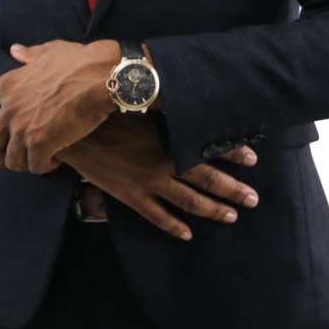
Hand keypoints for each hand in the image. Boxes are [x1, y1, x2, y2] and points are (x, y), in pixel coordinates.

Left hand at [0, 39, 117, 173]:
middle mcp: (11, 108)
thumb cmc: (80, 61)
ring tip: (38, 160)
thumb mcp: (51, 51)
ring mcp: (24, 127)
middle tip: (4, 160)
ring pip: (10, 160)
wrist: (100, 76)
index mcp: (10, 84)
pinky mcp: (41, 143)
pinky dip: (43, 167)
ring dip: (23, 164)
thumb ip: (30, 54)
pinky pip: (34, 167)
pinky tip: (53, 161)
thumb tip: (16, 50)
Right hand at [56, 111, 259, 241]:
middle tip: (254, 199)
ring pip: (187, 202)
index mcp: (166, 139)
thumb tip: (183, 94)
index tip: (253, 158)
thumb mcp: (139, 106)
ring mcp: (147, 184)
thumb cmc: (107, 114)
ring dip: (212, 210)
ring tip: (232, 217)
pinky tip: (188, 234)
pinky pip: (157, 217)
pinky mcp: (131, 197)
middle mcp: (162, 164)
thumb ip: (164, 108)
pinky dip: (174, 227)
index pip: (206, 147)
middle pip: (205, 179)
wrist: (74, 135)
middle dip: (232, 189)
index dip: (231, 152)